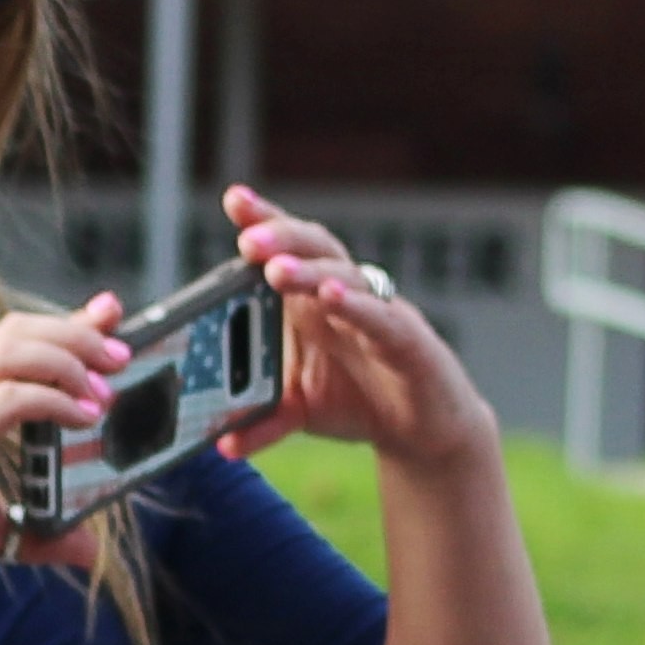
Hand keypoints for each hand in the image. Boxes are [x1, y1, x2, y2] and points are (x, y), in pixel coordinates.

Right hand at [0, 299, 117, 573]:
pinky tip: (80, 418)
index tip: (111, 310)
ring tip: (103, 389)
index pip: (26, 343)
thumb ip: (41, 534)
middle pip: (23, 328)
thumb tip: (88, 550)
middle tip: (122, 355)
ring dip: (67, 357)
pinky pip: (8, 396)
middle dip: (79, 331)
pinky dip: (50, 399)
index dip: (71, 321)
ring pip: (14, 346)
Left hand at [219, 185, 496, 471]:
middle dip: (281, 238)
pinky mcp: (407, 340)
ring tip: (276, 270)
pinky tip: (332, 298)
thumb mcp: (300, 414)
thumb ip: (262, 422)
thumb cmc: (359, 401)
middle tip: (247, 239)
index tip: (234, 198)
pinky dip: (355, 306)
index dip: (265, 220)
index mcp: (311, 304)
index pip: (286, 251)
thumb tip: (223, 447)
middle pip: (314, 250)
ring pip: (345, 277)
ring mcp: (377, 314)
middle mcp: (343, 298)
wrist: (422, 431)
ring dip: (309, 271)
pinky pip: (380, 317)